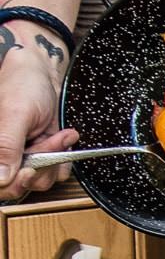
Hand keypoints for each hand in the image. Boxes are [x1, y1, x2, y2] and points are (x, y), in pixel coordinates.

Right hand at [0, 42, 77, 200]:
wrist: (42, 73)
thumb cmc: (23, 84)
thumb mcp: (15, 113)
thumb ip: (6, 146)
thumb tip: (1, 178)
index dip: (14, 182)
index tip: (30, 169)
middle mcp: (2, 155)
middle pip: (20, 185)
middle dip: (40, 165)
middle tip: (50, 142)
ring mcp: (20, 157)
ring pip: (40, 180)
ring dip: (54, 158)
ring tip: (57, 134)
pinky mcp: (39, 155)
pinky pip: (54, 172)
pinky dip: (63, 157)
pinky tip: (61, 136)